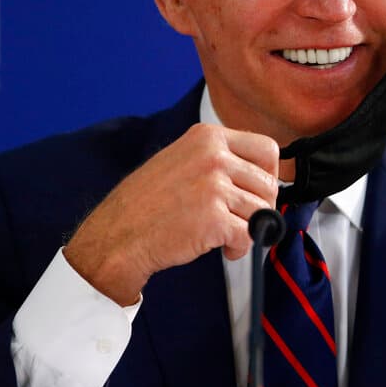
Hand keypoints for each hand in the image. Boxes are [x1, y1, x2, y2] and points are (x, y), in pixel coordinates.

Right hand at [64, 123, 278, 305]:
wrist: (115, 237)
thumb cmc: (148, 204)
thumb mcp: (183, 159)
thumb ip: (220, 159)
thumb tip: (264, 175)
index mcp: (208, 137)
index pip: (267, 148)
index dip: (269, 174)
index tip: (258, 191)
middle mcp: (213, 156)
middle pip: (268, 183)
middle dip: (261, 207)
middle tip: (242, 221)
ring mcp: (213, 185)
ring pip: (262, 210)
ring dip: (250, 230)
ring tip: (227, 237)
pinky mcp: (214, 217)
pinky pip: (251, 234)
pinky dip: (241, 247)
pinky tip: (224, 249)